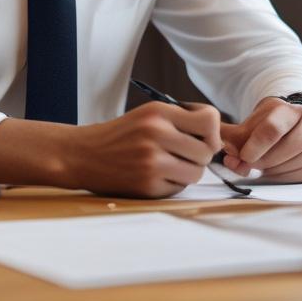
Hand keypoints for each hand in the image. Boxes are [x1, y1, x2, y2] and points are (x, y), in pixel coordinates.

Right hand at [66, 101, 221, 197]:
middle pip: (206, 151)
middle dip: (199, 154)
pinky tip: (154, 175)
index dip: (212, 130)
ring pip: (197, 172)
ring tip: (170, 164)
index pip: (209, 119)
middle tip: (183, 153)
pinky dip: (172, 184)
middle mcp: (156, 134)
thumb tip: (217, 137)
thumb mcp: (148, 114)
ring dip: (188, 171)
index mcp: (158, 112)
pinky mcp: (147, 185)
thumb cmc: (122, 135)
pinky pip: (179, 188)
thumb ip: (181, 120)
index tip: (202, 135)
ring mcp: (151, 162)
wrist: (84, 155)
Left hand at [219, 97, 301, 182]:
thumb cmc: (265, 127)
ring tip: (263, 163)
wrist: (288, 130)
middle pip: (279, 152)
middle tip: (247, 163)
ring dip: (266, 172)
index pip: (272, 129)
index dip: (254, 146)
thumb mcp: (249, 124)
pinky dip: (277, 179)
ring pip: (284, 169)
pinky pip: (292, 180)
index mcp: (291, 111)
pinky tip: (274, 169)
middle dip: (257, 161)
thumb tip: (220, 150)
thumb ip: (232, 137)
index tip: (243, 156)